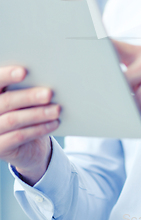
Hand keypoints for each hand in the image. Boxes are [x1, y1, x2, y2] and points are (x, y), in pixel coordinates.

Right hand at [0, 66, 60, 184]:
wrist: (26, 145)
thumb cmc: (26, 111)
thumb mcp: (24, 97)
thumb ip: (27, 86)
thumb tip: (46, 75)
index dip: (6, 75)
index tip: (23, 72)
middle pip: (6, 101)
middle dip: (29, 96)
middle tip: (48, 94)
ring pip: (13, 119)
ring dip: (38, 113)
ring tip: (56, 109)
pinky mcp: (0, 148)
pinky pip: (19, 136)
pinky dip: (39, 129)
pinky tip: (53, 123)